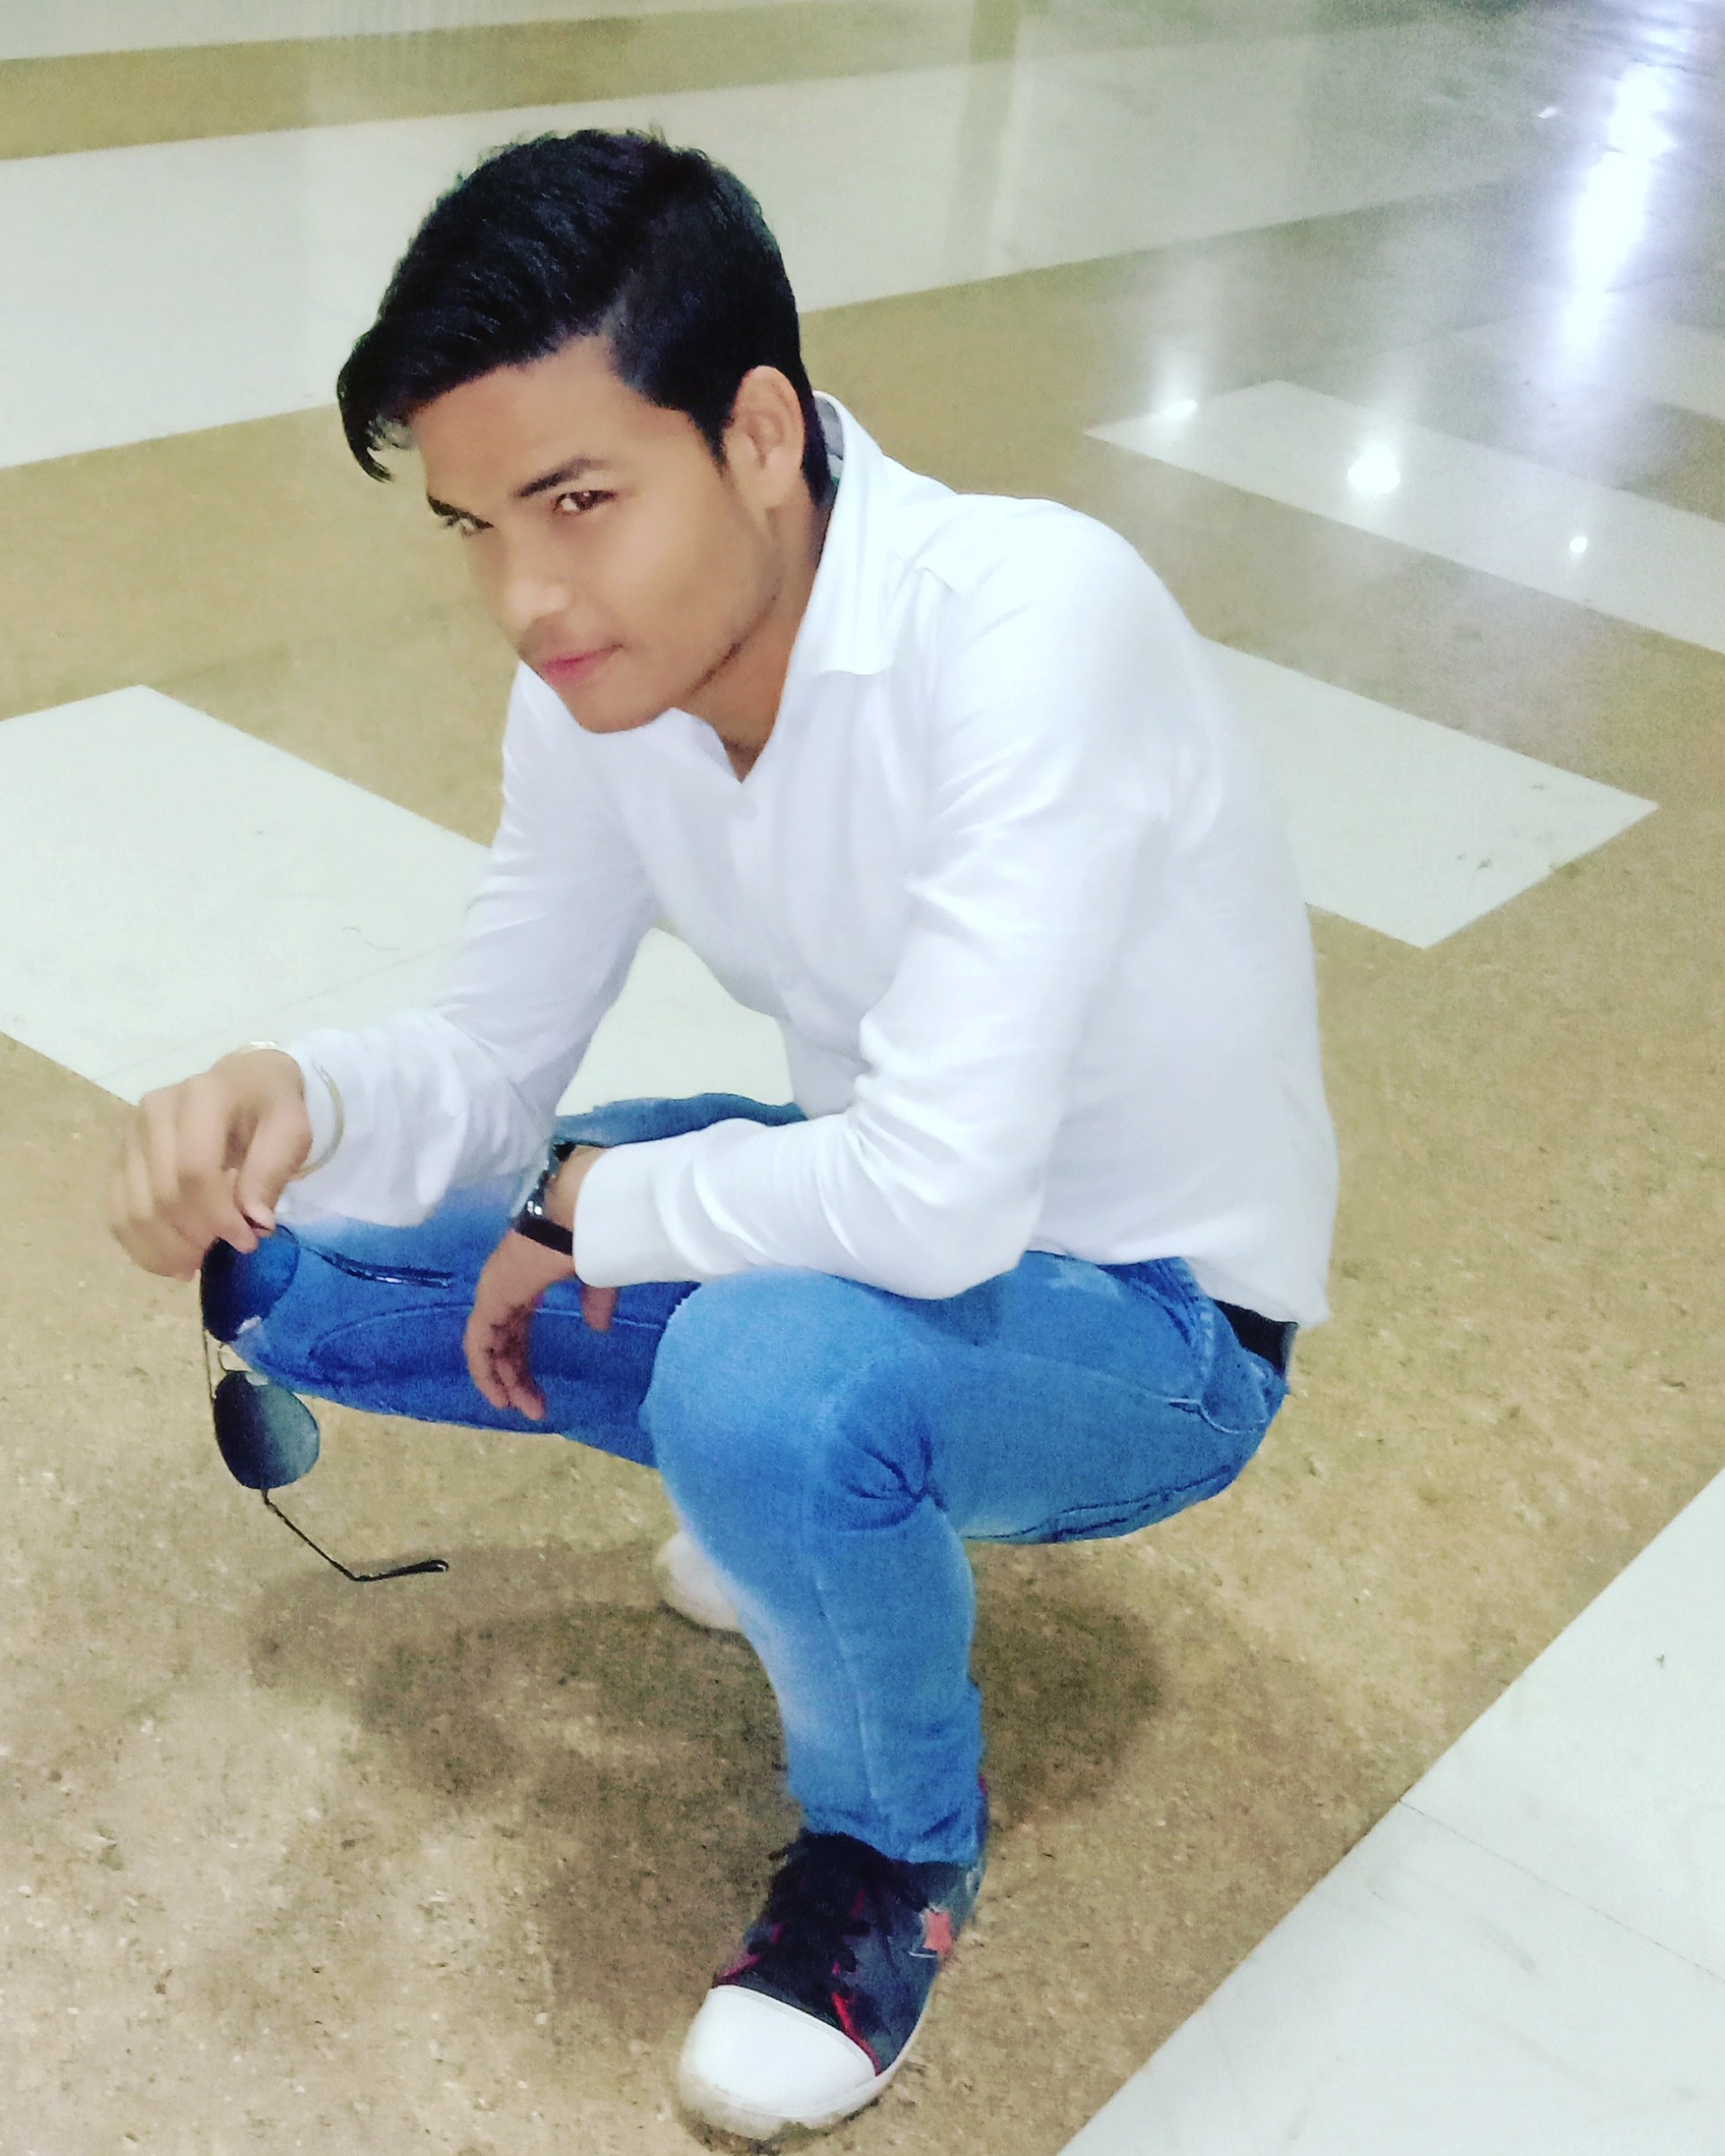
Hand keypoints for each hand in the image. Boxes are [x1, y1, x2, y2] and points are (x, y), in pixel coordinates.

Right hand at [107, 1046, 310, 1280]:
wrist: (243, 1085)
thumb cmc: (270, 1109)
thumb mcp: (290, 1131)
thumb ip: (272, 1171)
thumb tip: (254, 1222)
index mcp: (200, 1097)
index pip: (194, 1170)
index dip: (218, 1216)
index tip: (246, 1242)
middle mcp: (153, 1112)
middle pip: (160, 1195)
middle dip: (192, 1238)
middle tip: (220, 1257)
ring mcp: (129, 1135)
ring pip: (132, 1210)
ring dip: (163, 1250)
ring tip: (194, 1267)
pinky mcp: (118, 1158)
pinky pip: (116, 1212)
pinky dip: (140, 1246)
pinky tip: (169, 1262)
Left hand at [463, 1145, 615, 1419]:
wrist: (582, 1212)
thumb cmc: (593, 1234)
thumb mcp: (598, 1275)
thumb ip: (595, 1301)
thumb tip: (598, 1326)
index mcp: (527, 1275)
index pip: (517, 1323)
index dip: (522, 1357)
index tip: (536, 1389)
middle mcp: (506, 1283)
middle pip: (504, 1338)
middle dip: (516, 1374)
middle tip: (534, 1407)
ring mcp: (496, 1289)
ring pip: (489, 1344)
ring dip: (502, 1378)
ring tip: (518, 1407)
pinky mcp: (493, 1297)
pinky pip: (480, 1342)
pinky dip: (485, 1369)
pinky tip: (499, 1395)